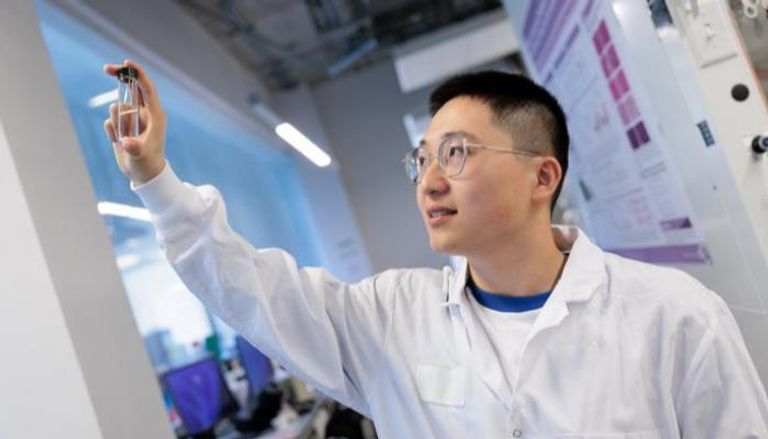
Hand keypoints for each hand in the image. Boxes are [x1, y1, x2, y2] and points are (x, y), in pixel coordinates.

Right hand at [103, 60, 166, 184]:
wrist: (144, 175)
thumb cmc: (148, 164)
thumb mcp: (142, 156)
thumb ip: (134, 148)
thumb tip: (126, 142)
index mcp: (156, 115)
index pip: (147, 88)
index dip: (137, 73)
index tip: (125, 63)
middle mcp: (145, 114)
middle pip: (131, 88)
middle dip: (120, 77)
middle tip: (106, 68)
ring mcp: (134, 119)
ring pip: (117, 107)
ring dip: (116, 121)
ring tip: (124, 137)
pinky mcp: (124, 126)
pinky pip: (110, 120)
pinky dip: (111, 130)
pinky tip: (118, 142)